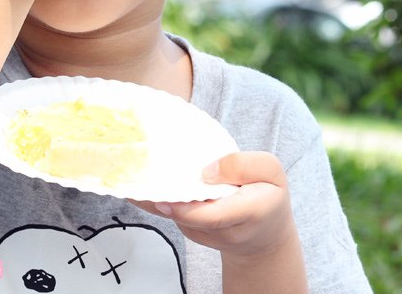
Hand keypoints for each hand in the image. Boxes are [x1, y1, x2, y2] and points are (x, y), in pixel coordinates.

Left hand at [132, 152, 307, 291]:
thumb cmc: (268, 195)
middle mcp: (224, 231)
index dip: (187, 209)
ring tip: (129, 171)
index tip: (163, 198)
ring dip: (153, 196)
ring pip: (175, 216)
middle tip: (133, 176)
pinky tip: (139, 179)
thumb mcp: (271, 171)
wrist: (264, 234)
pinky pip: (171, 214)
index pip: (215, 216)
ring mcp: (206, 236)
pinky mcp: (192, 232)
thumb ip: (244, 165)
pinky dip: (155, 197)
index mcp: (249, 212)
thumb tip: (207, 170)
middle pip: (188, 218)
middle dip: (160, 199)